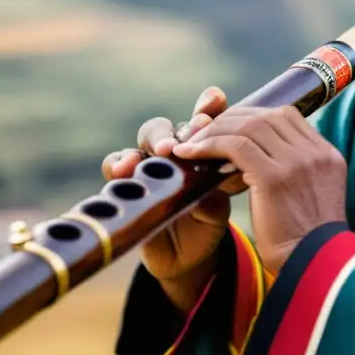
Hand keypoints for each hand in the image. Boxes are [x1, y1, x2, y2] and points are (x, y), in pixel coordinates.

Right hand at [101, 87, 244, 310]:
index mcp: (200, 146)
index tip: (216, 99)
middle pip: (172, 125)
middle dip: (183, 127)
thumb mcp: (223, 196)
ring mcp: (150, 165)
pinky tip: (125, 168)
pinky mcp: (127, 184)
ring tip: (163, 149)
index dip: (208, 106)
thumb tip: (237, 161)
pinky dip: (119, 163)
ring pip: (145, 138)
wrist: (189, 254)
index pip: (203, 118)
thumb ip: (226, 176)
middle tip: (195, 129)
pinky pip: (116, 166)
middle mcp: (173, 151)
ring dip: (155, 139)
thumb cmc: (209, 218)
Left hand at [172, 106, 346, 273]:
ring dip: (215, 131)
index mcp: (328, 156)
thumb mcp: (310, 200)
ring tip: (192, 143)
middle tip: (204, 131)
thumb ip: (295, 175)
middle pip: (268, 116)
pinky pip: (235, 146)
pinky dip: (209, 145)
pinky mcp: (276, 177)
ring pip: (249, 126)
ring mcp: (298, 162)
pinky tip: (190, 154)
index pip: (288, 117)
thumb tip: (257, 160)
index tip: (230, 129)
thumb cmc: (306, 246)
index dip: (254, 117)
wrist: (315, 271)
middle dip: (231, 120)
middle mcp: (316, 153)